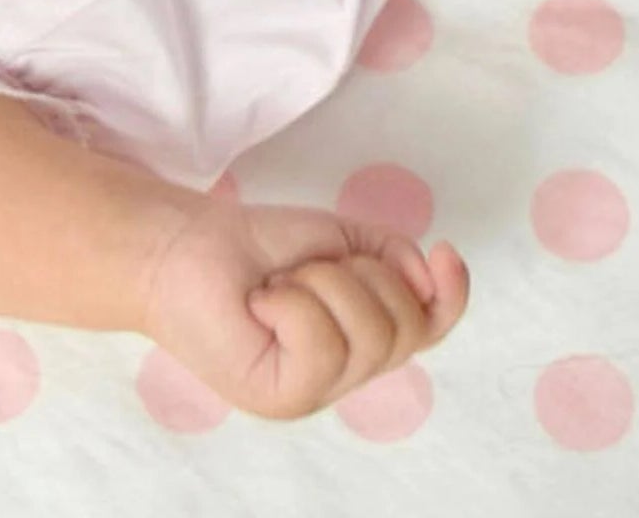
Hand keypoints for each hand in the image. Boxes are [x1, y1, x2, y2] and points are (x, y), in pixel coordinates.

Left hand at [142, 194, 468, 420]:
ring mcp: (314, 393)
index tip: (446, 251)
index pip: (429, 328)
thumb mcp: (342, 239)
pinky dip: (294, 303)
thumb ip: (393, 257)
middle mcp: (344, 374)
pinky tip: (263, 301)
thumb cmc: (258, 246)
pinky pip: (323, 345)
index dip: (452, 295)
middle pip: (405, 326)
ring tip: (282, 284)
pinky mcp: (282, 399)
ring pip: (370, 334)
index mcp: (362, 338)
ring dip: (325, 283)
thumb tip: (430, 278)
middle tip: (309, 265)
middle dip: (364, 272)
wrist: (186, 245)